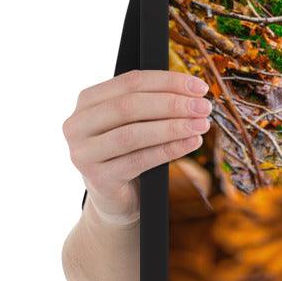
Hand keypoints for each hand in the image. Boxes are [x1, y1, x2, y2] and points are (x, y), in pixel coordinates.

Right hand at [63, 69, 211, 221]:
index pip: (131, 81)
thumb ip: (153, 103)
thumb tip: (194, 92)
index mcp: (88, 101)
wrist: (116, 198)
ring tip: (202, 124)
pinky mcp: (98, 179)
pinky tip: (191, 143)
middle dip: (173, 104)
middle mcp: (78, 124)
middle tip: (204, 107)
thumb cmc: (129, 152)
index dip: (168, 82)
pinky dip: (169, 150)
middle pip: (130, 106)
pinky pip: (139, 161)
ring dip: (173, 127)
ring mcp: (83, 153)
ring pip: (133, 134)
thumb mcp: (136, 123)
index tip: (200, 87)